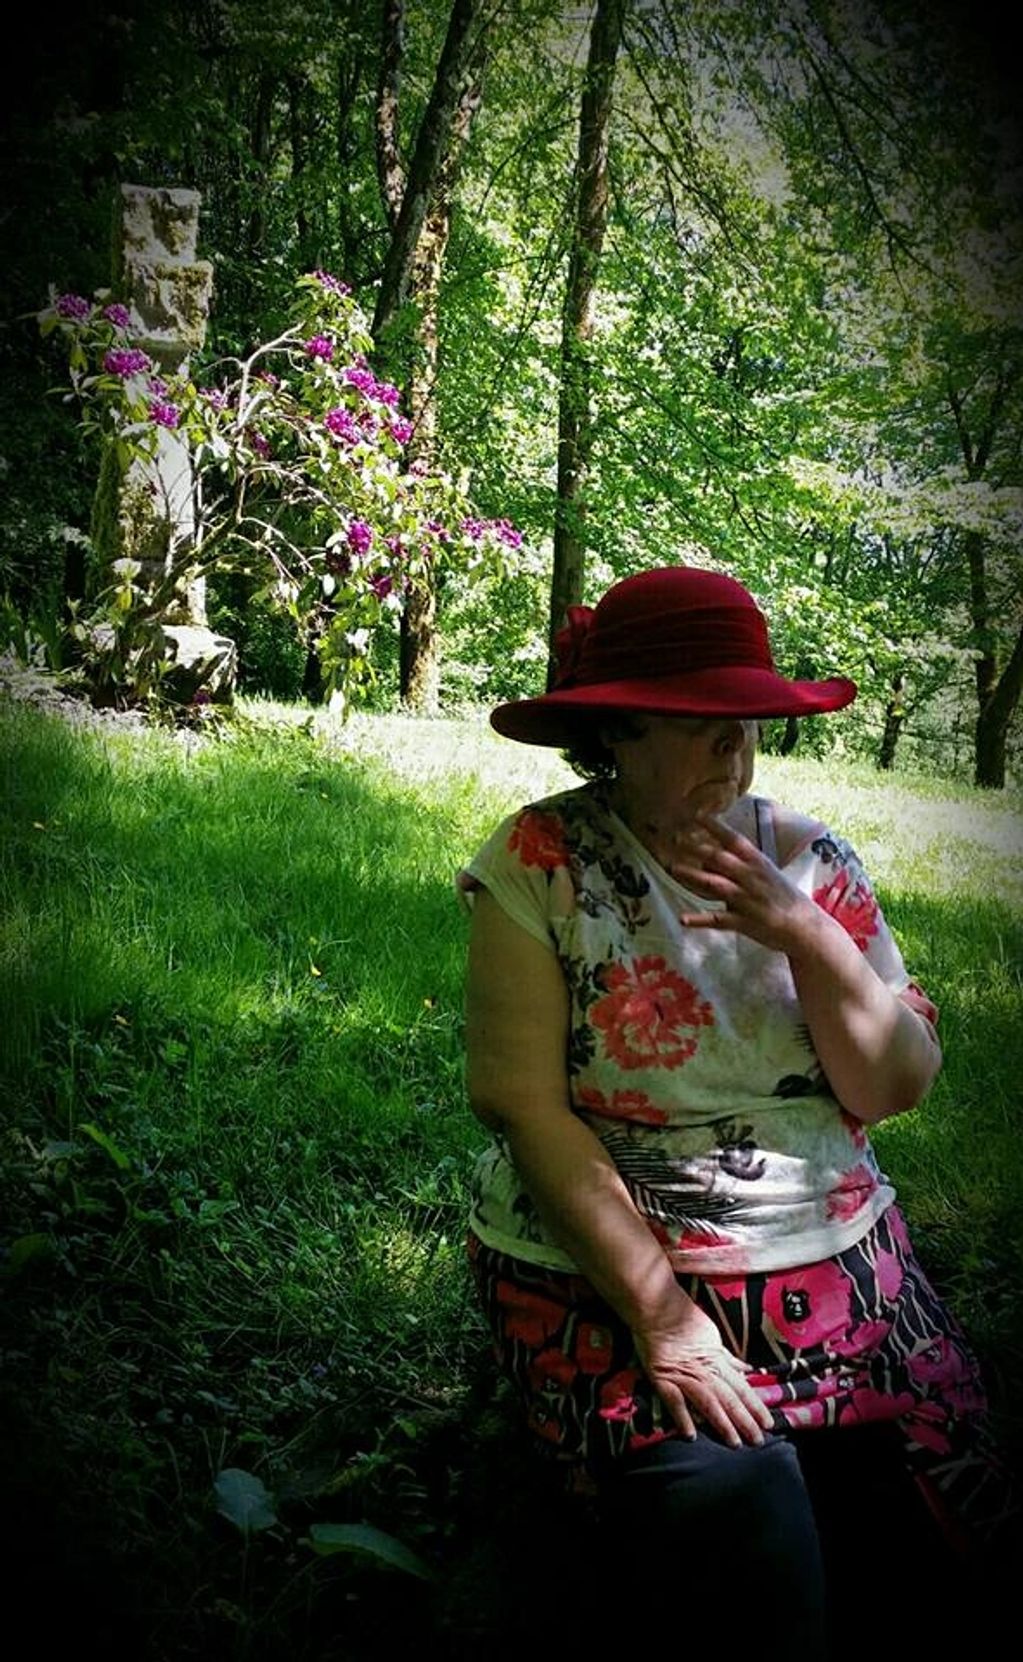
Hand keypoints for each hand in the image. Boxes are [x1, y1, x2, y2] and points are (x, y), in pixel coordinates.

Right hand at [634, 1302, 774, 1447]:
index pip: (742, 1388)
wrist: (658, 1309)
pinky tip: (691, 1436)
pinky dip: (682, 1418)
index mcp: (718, 1361)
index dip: (756, 1406)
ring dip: (723, 1424)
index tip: (769, 1423)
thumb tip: (747, 1369)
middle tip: (758, 1441)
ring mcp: (685, 1376)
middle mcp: (706, 1371)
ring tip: (735, 1443)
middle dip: (746, 1422)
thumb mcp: (713, 1337)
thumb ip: (729, 1358)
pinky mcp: (663, 1378)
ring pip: (708, 1403)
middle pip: (730, 1399)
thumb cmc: (686, 1320)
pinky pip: (674, 1402)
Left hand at [664, 812, 819, 955]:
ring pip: (716, 885)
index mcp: (758, 863)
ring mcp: (747, 900)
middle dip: (697, 847)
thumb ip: (740, 864)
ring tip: (673, 868)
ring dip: (694, 876)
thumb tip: (709, 858)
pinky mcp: (744, 923)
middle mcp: (751, 878)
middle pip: (720, 858)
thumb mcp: (766, 873)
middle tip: (675, 838)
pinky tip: (682, 919)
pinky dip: (700, 920)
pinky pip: (719, 920)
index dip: (715, 826)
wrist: (805, 926)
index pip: (734, 840)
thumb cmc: (783, 896)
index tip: (696, 815)